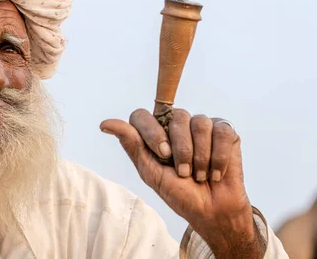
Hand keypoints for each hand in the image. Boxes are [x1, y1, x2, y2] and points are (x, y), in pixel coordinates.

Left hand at [100, 109, 265, 258]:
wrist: (212, 212)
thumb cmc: (179, 193)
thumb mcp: (150, 172)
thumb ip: (131, 144)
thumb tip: (104, 124)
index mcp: (155, 132)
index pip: (142, 115)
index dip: (152, 132)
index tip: (163, 154)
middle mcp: (177, 125)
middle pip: (176, 115)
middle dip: (181, 148)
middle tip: (184, 172)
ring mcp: (201, 126)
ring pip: (199, 122)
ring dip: (201, 155)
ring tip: (201, 175)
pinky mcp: (225, 132)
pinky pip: (221, 130)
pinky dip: (219, 155)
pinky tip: (217, 172)